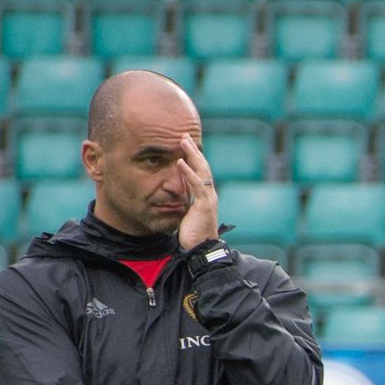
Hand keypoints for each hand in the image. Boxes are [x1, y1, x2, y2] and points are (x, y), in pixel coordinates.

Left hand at [176, 137, 221, 253]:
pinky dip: (188, 172)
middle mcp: (210, 194)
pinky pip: (197, 185)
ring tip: (183, 141)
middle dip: (193, 150)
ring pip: (202, 171)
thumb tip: (174, 193)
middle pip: (203, 166)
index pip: (201, 172)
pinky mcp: (204, 205)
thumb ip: (184, 201)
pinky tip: (180, 161)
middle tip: (184, 135)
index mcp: (205, 195)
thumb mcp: (187, 213)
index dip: (193, 157)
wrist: (201, 249)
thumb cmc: (193, 234)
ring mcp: (208, 198)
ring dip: (192, 155)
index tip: (185, 144)